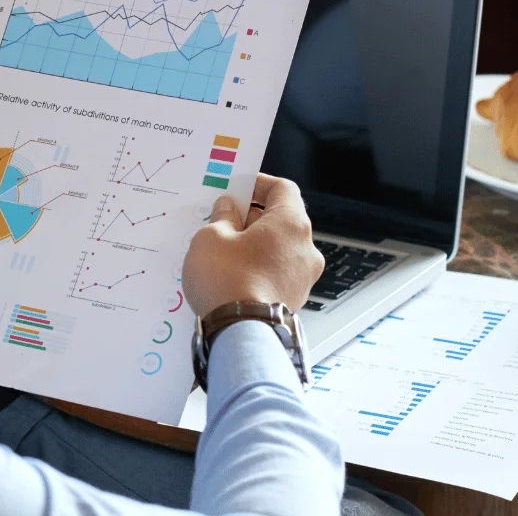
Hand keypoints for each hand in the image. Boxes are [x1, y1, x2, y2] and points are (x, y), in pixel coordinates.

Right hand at [181, 173, 323, 314]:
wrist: (240, 333)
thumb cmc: (228, 281)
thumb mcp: (211, 237)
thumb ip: (222, 216)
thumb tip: (228, 209)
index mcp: (291, 223)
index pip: (282, 188)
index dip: (258, 184)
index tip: (237, 187)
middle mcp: (306, 248)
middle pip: (282, 219)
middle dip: (252, 216)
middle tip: (223, 219)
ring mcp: (304, 276)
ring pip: (279, 247)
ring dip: (254, 243)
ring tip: (223, 251)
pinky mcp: (294, 298)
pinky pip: (277, 271)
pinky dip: (258, 266)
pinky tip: (232, 274)